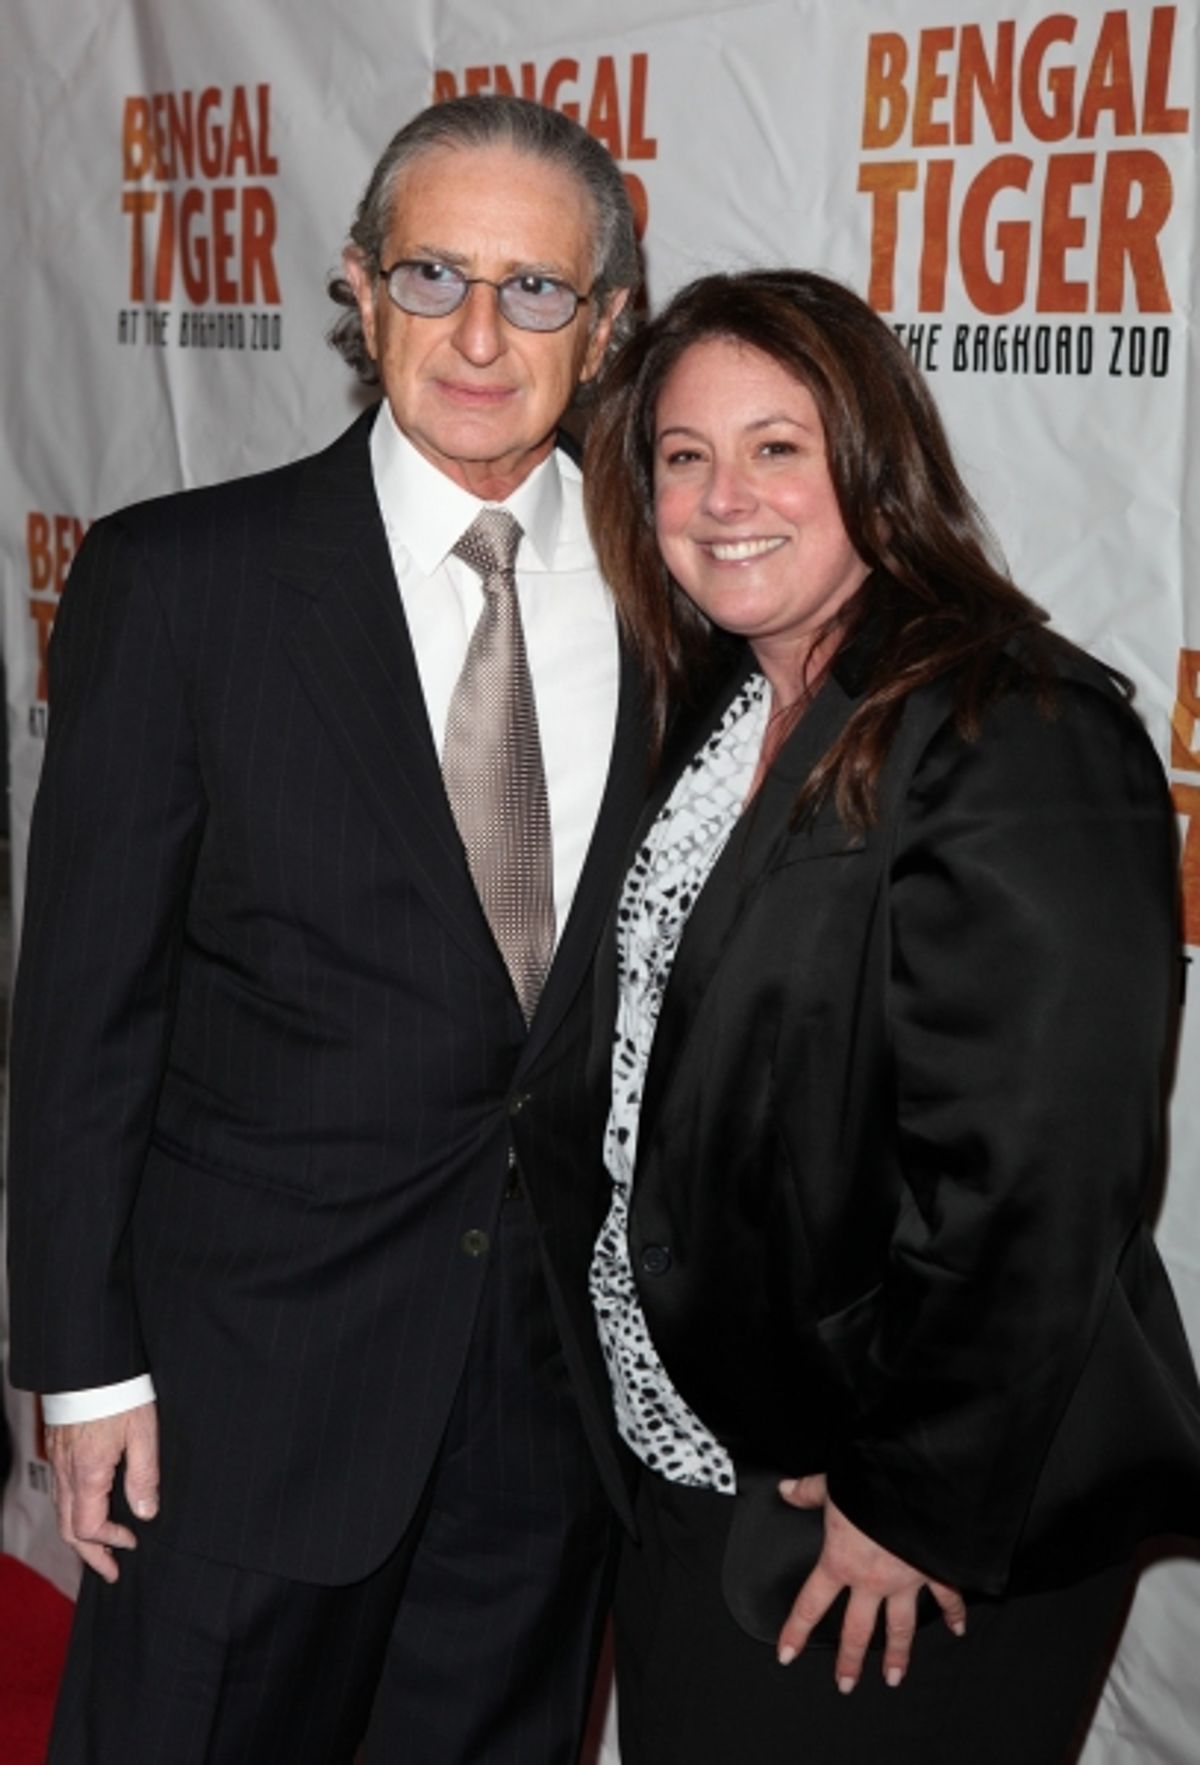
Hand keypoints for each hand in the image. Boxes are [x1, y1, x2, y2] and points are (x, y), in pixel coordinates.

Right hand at [45, 1402, 159, 1582]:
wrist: (90, 1365)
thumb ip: (144, 1475)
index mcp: (87, 1474)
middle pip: (68, 1530)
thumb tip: (145, 1512)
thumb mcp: (143, 1433)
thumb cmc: (119, 1394)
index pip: (88, 1528)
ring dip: (79, 1536)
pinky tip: (89, 1509)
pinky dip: (72, 1513)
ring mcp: (58, 1462)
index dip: (110, 1543)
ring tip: (100, 1547)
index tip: (132, 1542)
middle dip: (88, 1554)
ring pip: (61, 1513)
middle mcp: (66, 1473)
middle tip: (109, 1570)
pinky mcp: (58, 1450)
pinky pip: (60, 1493)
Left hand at [775, 1472, 964, 1690]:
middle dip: (849, 1660)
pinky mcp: (933, 1569)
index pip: (811, 1604)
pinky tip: (958, 1629)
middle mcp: (872, 1580)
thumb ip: (808, 1491)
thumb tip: (786, 1489)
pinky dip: (954, 1613)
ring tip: (893, 1678)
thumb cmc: (872, 1484)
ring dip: (898, 1655)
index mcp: (841, 1561)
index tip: (787, 1655)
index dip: (796, 1631)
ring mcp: (905, 1580)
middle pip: (857, 1631)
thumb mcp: (833, 1485)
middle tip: (845, 1684)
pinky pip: (945, 1597)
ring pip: (900, 1628)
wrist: (917, 1484)